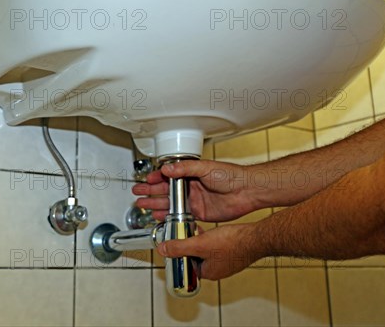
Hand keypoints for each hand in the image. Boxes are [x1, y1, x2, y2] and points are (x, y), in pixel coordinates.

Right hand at [132, 160, 262, 221]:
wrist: (247, 191)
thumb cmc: (231, 176)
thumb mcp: (206, 168)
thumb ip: (185, 169)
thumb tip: (167, 169)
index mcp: (191, 173)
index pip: (168, 175)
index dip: (156, 178)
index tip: (145, 181)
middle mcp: (191, 186)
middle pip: (165, 190)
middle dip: (150, 192)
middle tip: (138, 193)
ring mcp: (194, 200)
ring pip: (170, 203)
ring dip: (156, 204)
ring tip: (143, 205)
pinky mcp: (199, 212)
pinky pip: (180, 215)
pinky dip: (168, 216)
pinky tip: (159, 216)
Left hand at [156, 223, 263, 279]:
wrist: (256, 237)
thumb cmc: (233, 243)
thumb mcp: (199, 244)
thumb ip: (179, 247)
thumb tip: (163, 250)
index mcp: (208, 273)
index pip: (186, 265)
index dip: (179, 253)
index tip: (175, 243)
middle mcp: (218, 270)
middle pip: (195, 258)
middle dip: (189, 245)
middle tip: (185, 234)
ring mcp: (226, 261)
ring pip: (205, 251)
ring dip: (200, 241)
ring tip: (196, 231)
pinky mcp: (232, 252)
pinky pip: (216, 247)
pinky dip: (211, 239)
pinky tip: (210, 231)